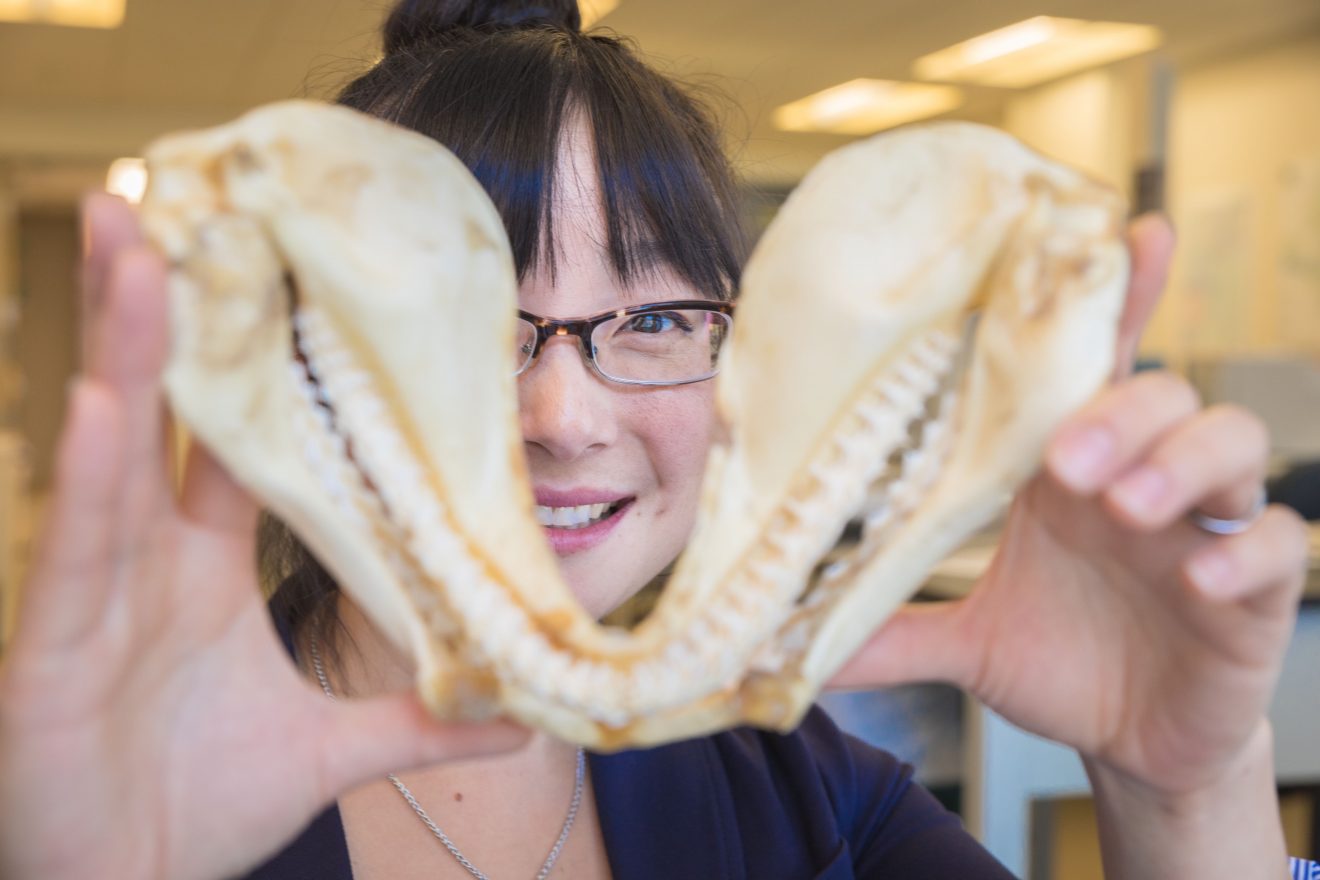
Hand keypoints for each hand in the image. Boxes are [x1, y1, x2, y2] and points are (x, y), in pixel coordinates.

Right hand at [0, 194, 527, 879]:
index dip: (248, 361)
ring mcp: (92, 596)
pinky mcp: (48, 650)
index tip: (272, 272)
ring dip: (119, 351)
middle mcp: (145, 561)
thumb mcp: (332, 749)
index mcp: (200, 566)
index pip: (231, 441)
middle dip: (160, 312)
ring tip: (134, 249)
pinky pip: (74, 549)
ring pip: (108, 452)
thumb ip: (420, 718)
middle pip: (158, 414)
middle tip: (171, 203)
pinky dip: (90, 475)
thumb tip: (518, 710)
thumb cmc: (198, 804)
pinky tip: (103, 402)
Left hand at [833, 214, 1307, 798]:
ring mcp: (1206, 528)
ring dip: (1179, 462)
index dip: (1123, 297)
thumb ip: (894, 631)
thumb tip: (795, 638)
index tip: (1131, 231)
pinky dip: (1245, 551)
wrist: (1130, 743)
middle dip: (1119, 411)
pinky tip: (1201, 577)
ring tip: (1125, 506)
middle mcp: (1143, 481)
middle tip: (1065, 462)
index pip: (1099, 367)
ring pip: (1231, 443)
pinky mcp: (1256, 591)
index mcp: (1071, 473)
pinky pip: (1281, 544)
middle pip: (1160, 394)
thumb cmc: (1061, 662)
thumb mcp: (970, 641)